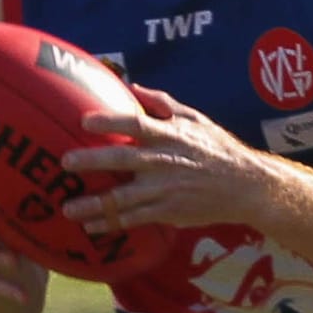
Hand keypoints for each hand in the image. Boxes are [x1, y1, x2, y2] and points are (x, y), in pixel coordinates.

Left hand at [60, 86, 270, 236]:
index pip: (136, 124)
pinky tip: (91, 226)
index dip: (109, 121)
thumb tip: (133, 86)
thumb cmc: (219, 149)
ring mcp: (164, 190)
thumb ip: (162, 103)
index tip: (84, 121)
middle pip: (122, 159)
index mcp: (169, 135)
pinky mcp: (167, 212)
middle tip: (66, 163)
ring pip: (123, 198)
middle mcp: (164, 162)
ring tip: (68, 208)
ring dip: (94, 204)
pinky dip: (111, 223)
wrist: (246, 186)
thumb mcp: (195, 118)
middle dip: (92, 161)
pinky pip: (134, 219)